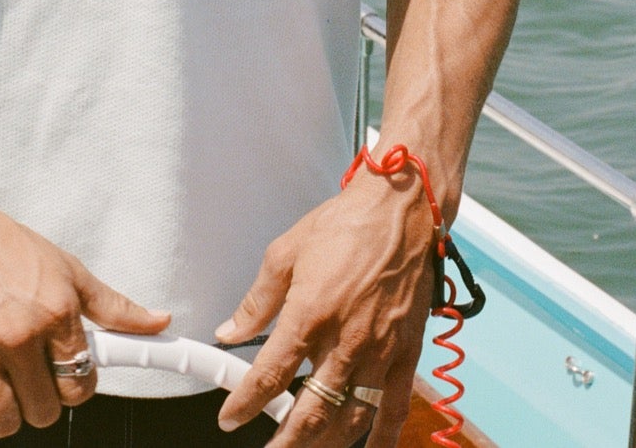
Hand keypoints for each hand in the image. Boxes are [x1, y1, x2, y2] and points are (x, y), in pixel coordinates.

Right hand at [0, 145, 170, 437]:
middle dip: (39, 400)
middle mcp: (18, 334)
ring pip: (3, 422)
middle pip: (44, 412)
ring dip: (3, 412)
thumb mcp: (67, 269)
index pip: (81, 385)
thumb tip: (158, 323)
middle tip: (28, 376)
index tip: (63, 376)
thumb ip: (114, 306)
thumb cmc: (3, 246)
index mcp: (56, 313)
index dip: (74, 385)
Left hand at [215, 167, 439, 447]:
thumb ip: (256, 301)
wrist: (400, 210)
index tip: (231, 420)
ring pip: (350, 417)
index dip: (246, 404)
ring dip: (326, 442)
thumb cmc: (344, 226)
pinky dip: (381, 437)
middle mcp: (345, 340)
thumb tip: (229, 331)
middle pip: (312, 410)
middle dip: (287, 440)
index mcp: (310, 313)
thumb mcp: (285, 253)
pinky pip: (394, 407)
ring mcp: (380, 351)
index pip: (270, 375)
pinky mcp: (406, 353)